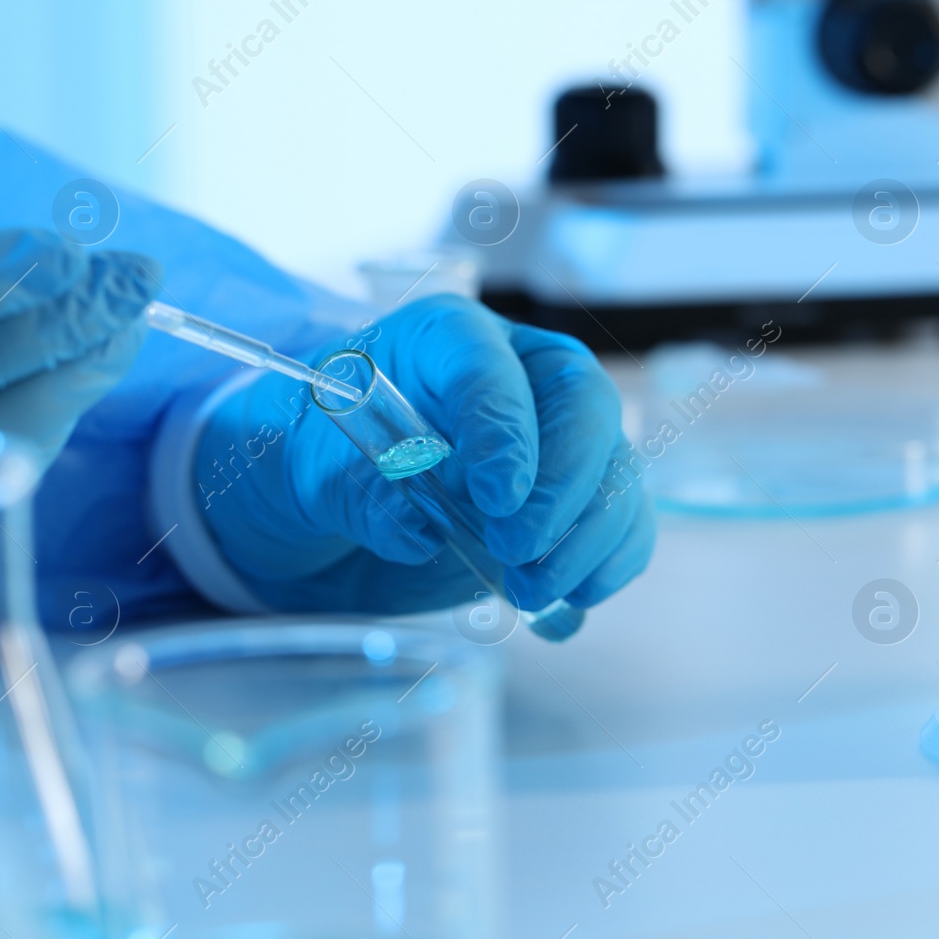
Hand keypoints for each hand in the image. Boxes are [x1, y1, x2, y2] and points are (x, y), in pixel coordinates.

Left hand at [196, 295, 653, 618]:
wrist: (340, 490)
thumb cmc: (327, 456)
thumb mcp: (315, 469)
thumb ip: (361, 494)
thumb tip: (415, 530)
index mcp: (446, 338)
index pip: (491, 367)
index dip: (503, 430)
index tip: (496, 498)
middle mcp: (520, 370)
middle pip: (584, 408)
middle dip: (562, 487)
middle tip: (515, 549)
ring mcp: (560, 431)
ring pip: (615, 468)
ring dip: (586, 538)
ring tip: (530, 591)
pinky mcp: (577, 492)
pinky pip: (623, 519)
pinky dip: (607, 562)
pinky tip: (569, 600)